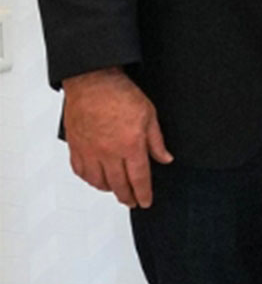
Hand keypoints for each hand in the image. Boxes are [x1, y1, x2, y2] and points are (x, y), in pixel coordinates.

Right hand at [61, 68, 173, 207]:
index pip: (139, 178)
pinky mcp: (76, 147)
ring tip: (116, 190)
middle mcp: (108, 153)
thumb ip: (156, 141)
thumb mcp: (149, 115)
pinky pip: (80, 171)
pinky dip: (89, 179)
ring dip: (108, 189)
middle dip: (127, 196)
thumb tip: (165, 158)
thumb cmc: (120, 94)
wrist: (93, 82)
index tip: (146, 202)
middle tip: (132, 202)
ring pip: (98, 181)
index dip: (143, 193)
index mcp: (130, 145)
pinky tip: (95, 179)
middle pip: (118, 184)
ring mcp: (90, 151)